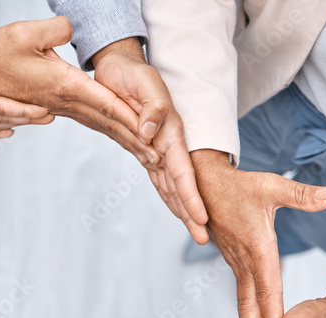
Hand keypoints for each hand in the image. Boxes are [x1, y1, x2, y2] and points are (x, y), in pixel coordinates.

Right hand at [0, 17, 157, 167]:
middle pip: (109, 121)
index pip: (105, 102)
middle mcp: (65, 101)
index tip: (151, 134)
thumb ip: (55, 29)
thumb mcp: (24, 33)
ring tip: (148, 157)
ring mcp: (60, 107)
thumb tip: (72, 29)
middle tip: (160, 158)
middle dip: (136, 139)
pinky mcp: (55, 106)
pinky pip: (90, 121)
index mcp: (63, 85)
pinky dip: (109, 131)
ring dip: (126, 140)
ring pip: (101, 124)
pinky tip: (121, 138)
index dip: (131, 116)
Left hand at [91, 38, 208, 238]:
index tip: (201, 219)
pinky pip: (161, 179)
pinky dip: (170, 196)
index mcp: (171, 133)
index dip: (191, 196)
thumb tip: (149, 133)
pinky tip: (178, 211)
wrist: (120, 69)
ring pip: (173, 187)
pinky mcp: (148, 151)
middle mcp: (168, 145)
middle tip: (205, 241)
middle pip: (182, 186)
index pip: (183, 172)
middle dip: (193, 214)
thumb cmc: (133, 75)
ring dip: (184, 210)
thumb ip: (152, 107)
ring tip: (197, 233)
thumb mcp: (143, 83)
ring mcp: (159, 150)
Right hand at [191, 149, 325, 317]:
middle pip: (251, 307)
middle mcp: (245, 262)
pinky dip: (246, 314)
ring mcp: (237, 263)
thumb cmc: (238, 184)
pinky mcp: (234, 260)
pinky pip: (242, 292)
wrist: (202, 182)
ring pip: (244, 303)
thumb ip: (302, 194)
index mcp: (257, 250)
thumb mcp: (272, 185)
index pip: (268, 290)